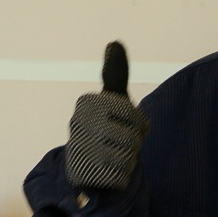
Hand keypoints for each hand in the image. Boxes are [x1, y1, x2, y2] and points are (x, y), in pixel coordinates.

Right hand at [65, 42, 149, 190]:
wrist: (90, 169)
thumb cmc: (105, 128)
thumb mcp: (113, 100)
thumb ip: (116, 73)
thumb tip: (114, 42)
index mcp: (87, 104)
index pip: (134, 115)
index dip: (138, 123)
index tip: (124, 123)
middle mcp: (78, 124)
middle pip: (133, 135)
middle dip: (134, 142)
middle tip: (120, 142)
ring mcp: (79, 149)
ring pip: (128, 155)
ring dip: (129, 158)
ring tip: (115, 155)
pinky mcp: (82, 175)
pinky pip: (120, 173)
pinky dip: (122, 174)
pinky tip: (111, 171)